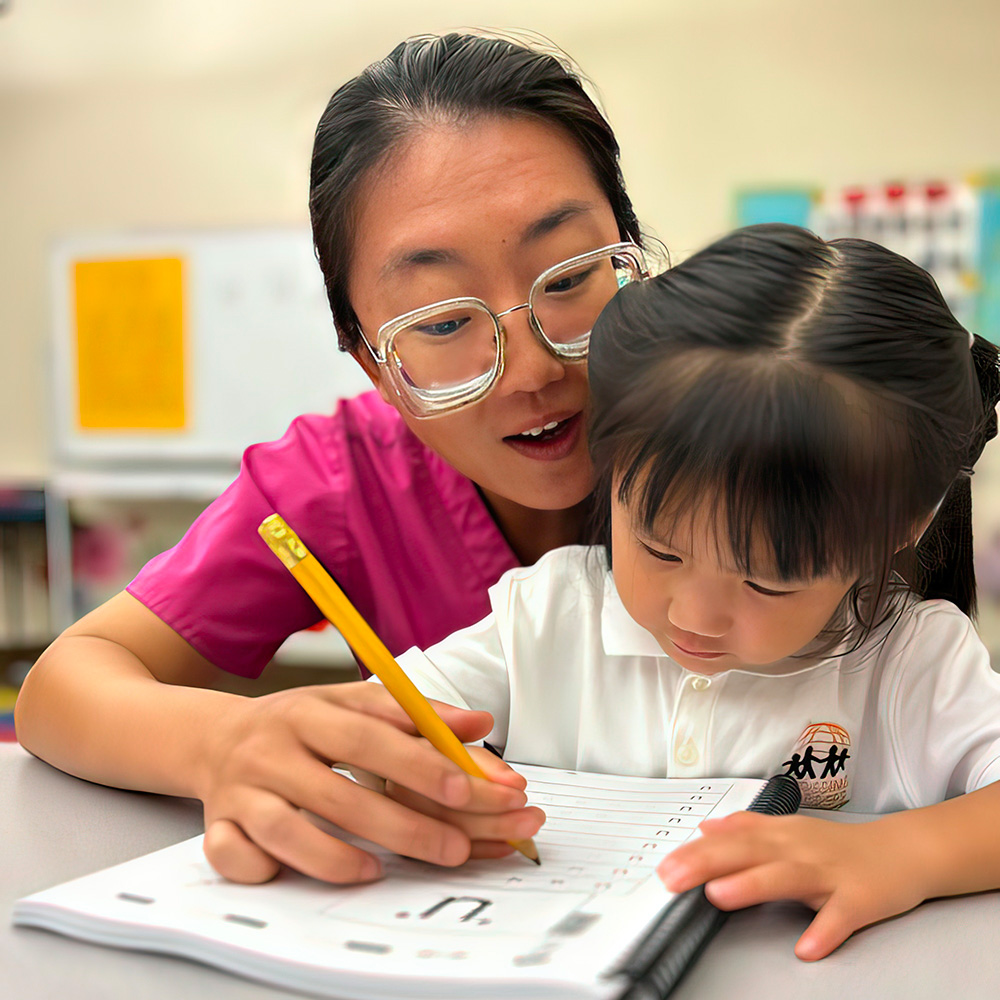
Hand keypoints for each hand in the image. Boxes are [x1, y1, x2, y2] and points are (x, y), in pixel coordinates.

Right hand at [197, 681, 543, 885]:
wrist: (217, 737)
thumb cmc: (301, 724)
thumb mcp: (355, 704)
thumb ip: (418, 715)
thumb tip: (479, 723)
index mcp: (310, 710)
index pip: (370, 735)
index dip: (417, 763)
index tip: (463, 787)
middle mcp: (273, 748)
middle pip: (338, 791)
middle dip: (402, 825)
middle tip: (453, 847)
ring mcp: (242, 789)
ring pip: (287, 830)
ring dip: (338, 857)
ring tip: (381, 870)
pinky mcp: (218, 826)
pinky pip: (235, 857)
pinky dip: (269, 869)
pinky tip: (304, 873)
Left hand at [657, 812, 928, 959]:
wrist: (901, 852)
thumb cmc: (838, 847)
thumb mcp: (788, 830)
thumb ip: (746, 829)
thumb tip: (705, 827)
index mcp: (779, 835)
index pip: (730, 840)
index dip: (696, 852)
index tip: (664, 865)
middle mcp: (799, 849)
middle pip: (748, 852)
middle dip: (708, 863)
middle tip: (672, 878)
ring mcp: (829, 874)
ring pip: (786, 877)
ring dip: (751, 885)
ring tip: (718, 896)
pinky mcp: (859, 900)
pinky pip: (840, 917)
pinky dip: (824, 932)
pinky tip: (806, 947)